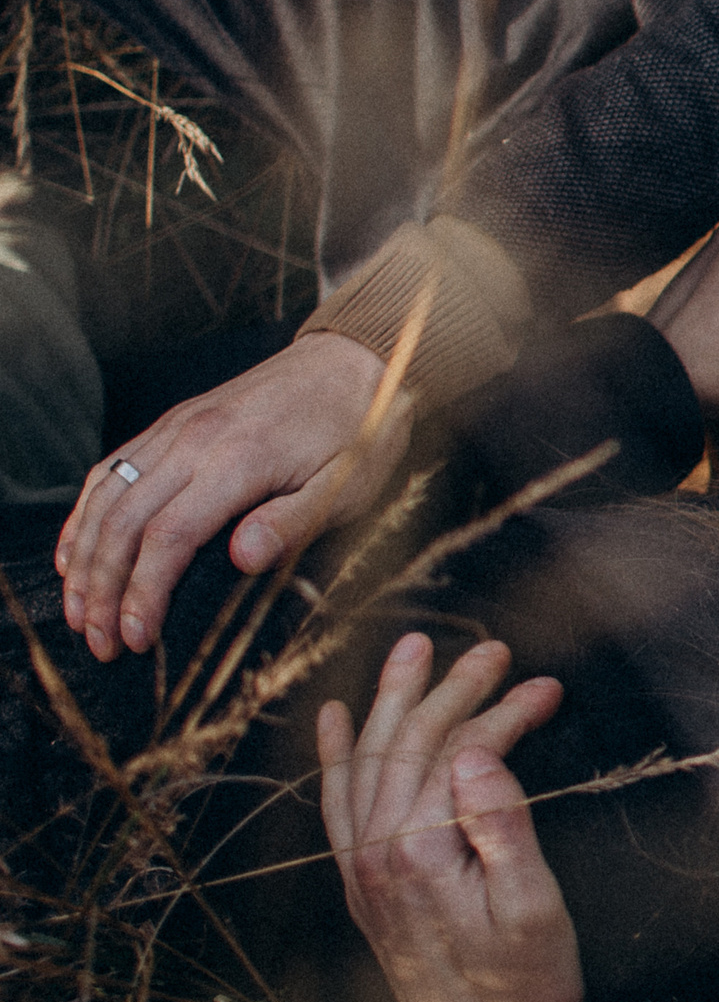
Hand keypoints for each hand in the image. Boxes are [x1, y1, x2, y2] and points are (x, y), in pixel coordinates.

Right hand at [56, 330, 409, 660]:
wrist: (356, 359)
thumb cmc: (359, 429)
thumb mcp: (348, 484)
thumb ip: (293, 521)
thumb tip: (242, 558)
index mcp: (239, 459)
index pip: (169, 536)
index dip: (144, 593)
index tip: (135, 637)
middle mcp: (195, 438)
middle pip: (123, 521)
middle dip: (102, 589)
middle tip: (98, 642)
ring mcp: (178, 426)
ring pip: (107, 495)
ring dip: (83, 557)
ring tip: (76, 611)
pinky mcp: (173, 422)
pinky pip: (113, 467)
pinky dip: (85, 512)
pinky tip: (76, 550)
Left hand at [320, 634, 615, 1001]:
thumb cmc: (527, 983)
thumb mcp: (535, 904)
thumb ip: (501, 823)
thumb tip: (474, 752)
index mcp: (418, 853)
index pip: (455, 751)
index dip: (502, 712)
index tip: (546, 687)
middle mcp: (375, 856)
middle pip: (407, 744)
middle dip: (452, 689)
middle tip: (494, 650)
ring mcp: (362, 871)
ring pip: (368, 763)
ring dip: (391, 702)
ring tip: (414, 651)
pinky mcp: (364, 887)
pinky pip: (339, 804)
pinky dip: (337, 757)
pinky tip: (338, 722)